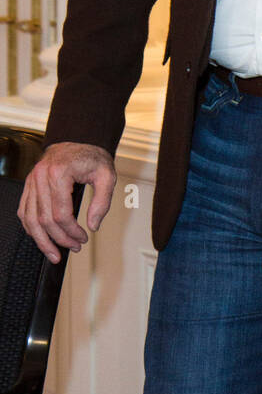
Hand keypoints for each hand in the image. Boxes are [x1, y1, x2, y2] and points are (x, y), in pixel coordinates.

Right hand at [17, 142, 115, 263]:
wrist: (79, 140)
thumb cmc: (92, 157)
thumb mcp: (107, 176)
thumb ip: (102, 202)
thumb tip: (93, 226)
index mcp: (59, 173)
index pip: (61, 214)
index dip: (72, 232)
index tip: (83, 238)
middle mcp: (41, 176)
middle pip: (44, 219)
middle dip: (59, 239)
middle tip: (73, 248)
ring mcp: (32, 180)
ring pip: (29, 218)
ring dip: (41, 240)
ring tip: (53, 253)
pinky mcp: (29, 184)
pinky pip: (24, 210)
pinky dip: (30, 227)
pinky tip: (40, 237)